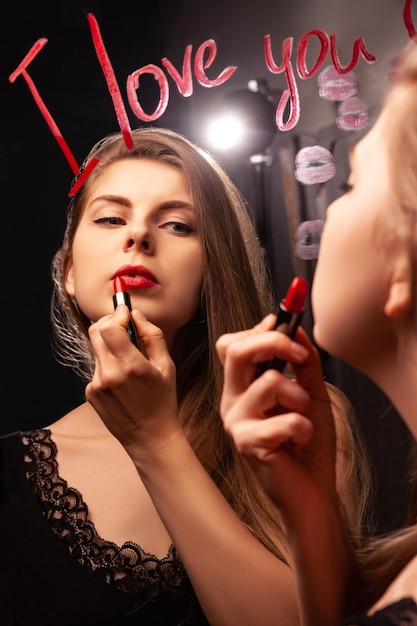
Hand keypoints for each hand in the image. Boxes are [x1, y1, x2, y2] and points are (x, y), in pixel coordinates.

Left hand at [85, 304, 180, 451]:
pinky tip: (122, 381)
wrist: (149, 437)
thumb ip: (151, 335)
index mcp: (131, 366)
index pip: (110, 327)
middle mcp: (110, 374)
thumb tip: (136, 315)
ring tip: (128, 362)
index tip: (125, 312)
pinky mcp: (90, 393)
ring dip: (110, 346)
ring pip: (97, 349)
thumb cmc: (162, 400)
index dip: (117, 315)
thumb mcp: (166, 365)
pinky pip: (96, 368)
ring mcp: (97, 385)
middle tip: (123, 326)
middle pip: (96, 332)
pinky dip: (107, 365)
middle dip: (109, 323)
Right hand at [216, 316, 337, 524]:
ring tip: (303, 419)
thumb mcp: (311, 393)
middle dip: (273, 342)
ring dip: (299, 398)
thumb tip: (296, 327)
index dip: (258, 329)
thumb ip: (304, 362)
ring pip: (268, 382)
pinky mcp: (247, 444)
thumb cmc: (307, 444)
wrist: (312, 492)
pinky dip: (304, 429)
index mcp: (242, 387)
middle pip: (234, 351)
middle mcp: (232, 400)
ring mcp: (236, 422)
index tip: (286, 323)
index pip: (232, 345)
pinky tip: (298, 444)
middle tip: (300, 356)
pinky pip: (284, 419)